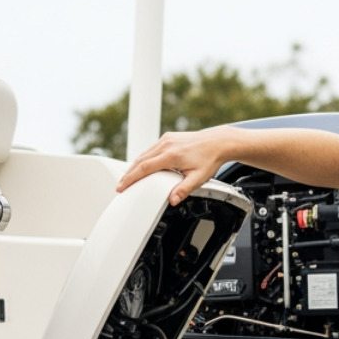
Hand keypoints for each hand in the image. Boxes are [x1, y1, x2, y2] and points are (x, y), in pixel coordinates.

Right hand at [116, 128, 240, 205]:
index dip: (131, 178)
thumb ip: (184, 190)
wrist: (218, 142)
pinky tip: (141, 166)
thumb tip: (172, 200)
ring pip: (144, 154)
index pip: (144, 168)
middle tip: (120, 186)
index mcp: (171, 155)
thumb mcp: (198, 178)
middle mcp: (166, 144)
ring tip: (127, 178)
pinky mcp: (168, 138)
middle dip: (128, 174)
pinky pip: (151, 149)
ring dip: (134, 166)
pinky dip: (143, 159)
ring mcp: (166, 140)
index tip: (122, 186)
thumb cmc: (209, 159)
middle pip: (140, 160)